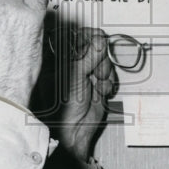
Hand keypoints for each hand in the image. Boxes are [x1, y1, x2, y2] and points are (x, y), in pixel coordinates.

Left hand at [34, 26, 117, 162]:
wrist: (72, 133)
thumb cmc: (61, 108)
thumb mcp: (74, 76)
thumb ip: (89, 56)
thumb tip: (99, 39)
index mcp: (59, 59)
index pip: (74, 37)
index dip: (87, 35)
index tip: (97, 37)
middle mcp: (72, 65)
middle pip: (93, 48)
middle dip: (99, 58)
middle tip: (96, 70)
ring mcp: (86, 75)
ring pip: (104, 61)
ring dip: (105, 72)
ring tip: (97, 84)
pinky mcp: (97, 85)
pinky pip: (109, 76)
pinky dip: (108, 84)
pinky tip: (100, 93)